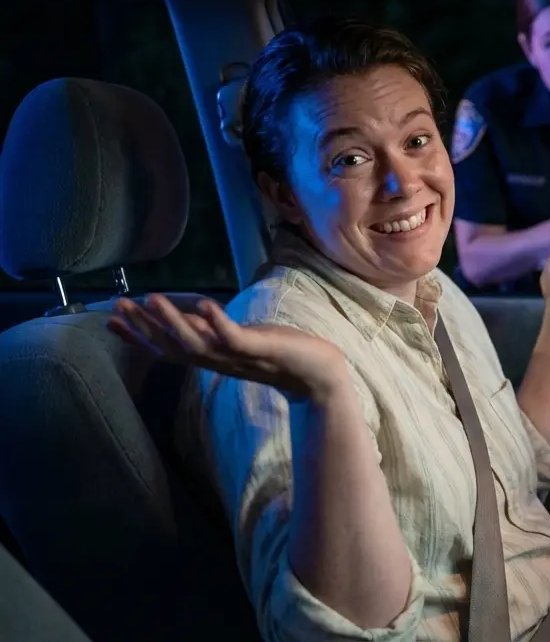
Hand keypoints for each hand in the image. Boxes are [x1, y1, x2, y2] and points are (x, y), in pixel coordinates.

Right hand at [106, 294, 348, 403]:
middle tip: (119, 305)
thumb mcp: (238, 340)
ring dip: (173, 321)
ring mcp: (238, 357)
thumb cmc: (279, 354)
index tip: (110, 320)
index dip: (137, 337)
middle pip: (172, 347)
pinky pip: (234, 338)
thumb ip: (212, 332)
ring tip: (152, 298)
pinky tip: (204, 303)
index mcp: (211, 359)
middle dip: (144, 327)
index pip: (166, 350)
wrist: (318, 374)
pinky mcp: (260, 350)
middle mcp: (218, 361)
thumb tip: (187, 316)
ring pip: (197, 343)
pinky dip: (218, 322)